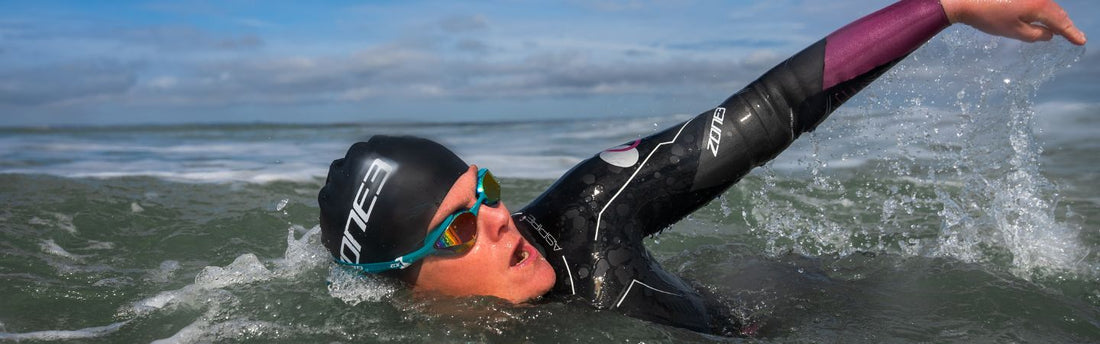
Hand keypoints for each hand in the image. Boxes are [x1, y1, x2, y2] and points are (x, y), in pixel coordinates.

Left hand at [941, 0, 1085, 44]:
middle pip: (1057, 12)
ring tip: (1062, 30)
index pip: (1060, 22)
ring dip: (1055, 18)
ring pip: (1048, 7)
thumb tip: (1049, 34)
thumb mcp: (1014, 32)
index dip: (1072, 33)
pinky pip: (1039, 3)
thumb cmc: (989, 18)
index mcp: (1039, 6)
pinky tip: (1044, 19)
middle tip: (1075, 37)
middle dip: (1066, 25)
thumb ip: (1036, 35)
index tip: (1081, 41)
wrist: (966, 1)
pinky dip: (1044, 12)